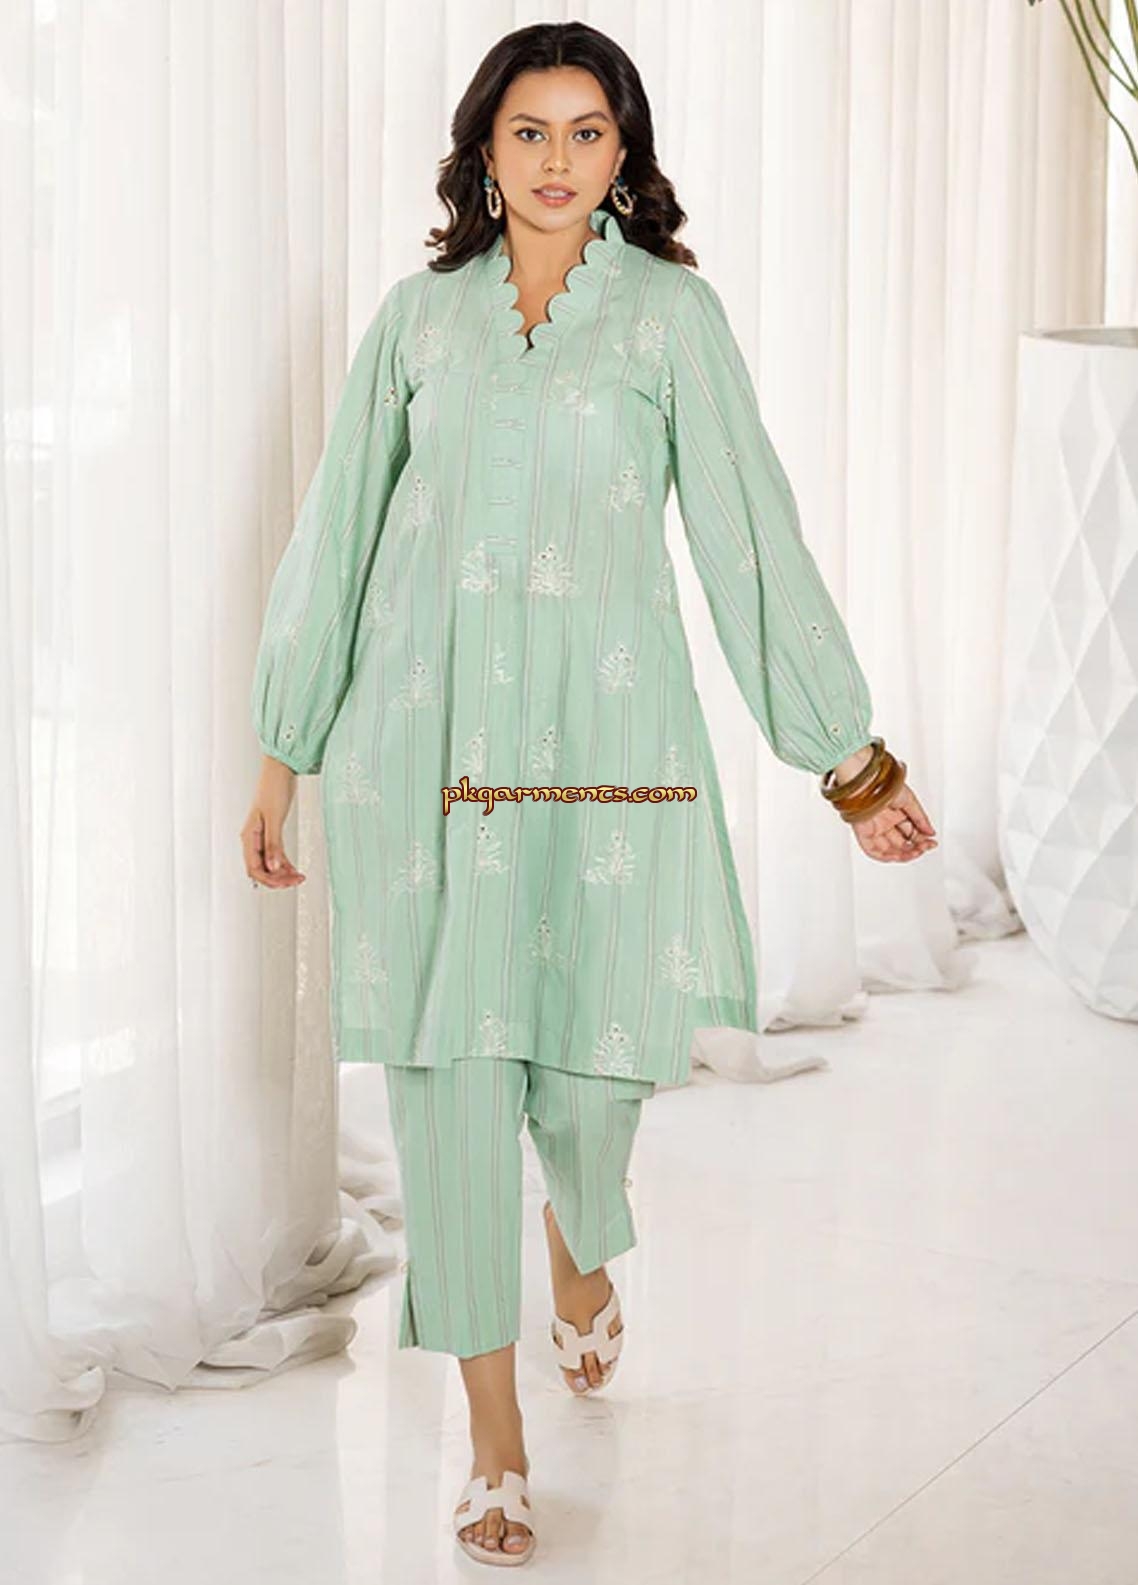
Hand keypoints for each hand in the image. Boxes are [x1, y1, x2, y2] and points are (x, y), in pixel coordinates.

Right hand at [241, 755, 306, 887]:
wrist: (280, 772)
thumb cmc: (273, 789)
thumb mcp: (274, 819)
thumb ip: (273, 845)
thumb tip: (274, 867)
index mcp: (249, 836)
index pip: (255, 869)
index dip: (269, 880)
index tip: (285, 884)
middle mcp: (253, 839)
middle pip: (262, 869)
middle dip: (278, 878)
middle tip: (295, 881)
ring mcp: (261, 836)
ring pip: (269, 863)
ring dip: (282, 872)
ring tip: (298, 877)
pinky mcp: (271, 832)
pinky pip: (275, 854)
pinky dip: (285, 863)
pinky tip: (294, 868)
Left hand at [848, 780, 936, 862]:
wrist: (869, 782)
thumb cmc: (885, 784)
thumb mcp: (910, 801)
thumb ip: (920, 819)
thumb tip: (930, 832)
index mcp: (895, 814)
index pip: (910, 832)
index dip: (921, 840)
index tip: (931, 842)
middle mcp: (884, 822)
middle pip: (901, 843)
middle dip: (915, 847)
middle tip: (925, 847)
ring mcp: (874, 828)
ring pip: (888, 849)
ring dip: (903, 854)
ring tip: (916, 852)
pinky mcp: (863, 833)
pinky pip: (872, 851)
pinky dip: (885, 857)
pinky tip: (897, 857)